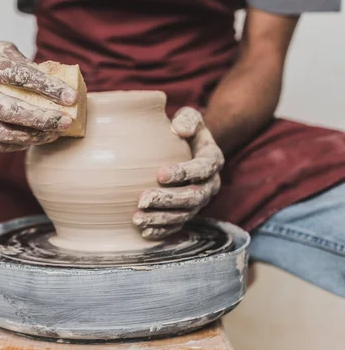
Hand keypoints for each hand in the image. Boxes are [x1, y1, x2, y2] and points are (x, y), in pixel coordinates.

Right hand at [0, 41, 76, 151]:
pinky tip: (31, 140)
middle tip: (66, 121)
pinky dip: (15, 145)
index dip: (47, 87)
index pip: (19, 76)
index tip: (70, 97)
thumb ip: (21, 62)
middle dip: (42, 119)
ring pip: (1, 132)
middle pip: (10, 111)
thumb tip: (53, 78)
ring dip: (32, 137)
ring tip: (52, 134)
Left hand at [133, 107, 223, 238]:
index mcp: (212, 160)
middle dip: (167, 201)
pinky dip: (162, 231)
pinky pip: (177, 225)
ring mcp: (200, 202)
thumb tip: (180, 128)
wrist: (189, 148)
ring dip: (161, 219)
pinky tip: (144, 232)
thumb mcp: (189, 117)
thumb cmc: (185, 129)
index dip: (182, 173)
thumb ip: (187, 118)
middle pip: (192, 198)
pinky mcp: (188, 212)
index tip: (159, 174)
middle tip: (142, 200)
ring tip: (137, 219)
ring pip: (184, 215)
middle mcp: (210, 184)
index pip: (201, 169)